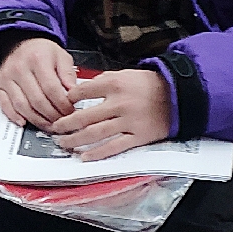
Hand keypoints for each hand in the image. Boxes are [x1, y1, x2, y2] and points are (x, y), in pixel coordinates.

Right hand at [0, 37, 76, 129]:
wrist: (18, 43)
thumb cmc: (40, 51)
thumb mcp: (61, 56)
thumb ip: (68, 74)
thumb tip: (73, 93)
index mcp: (38, 59)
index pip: (51, 88)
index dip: (62, 104)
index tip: (70, 111)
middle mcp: (20, 68)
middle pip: (37, 100)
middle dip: (52, 115)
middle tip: (61, 121)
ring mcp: (7, 77)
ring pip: (22, 106)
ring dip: (37, 120)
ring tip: (48, 125)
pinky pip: (5, 105)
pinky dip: (14, 117)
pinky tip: (24, 122)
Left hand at [50, 68, 171, 160]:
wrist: (178, 96)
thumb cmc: (150, 84)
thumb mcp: (126, 74)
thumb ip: (104, 82)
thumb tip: (83, 89)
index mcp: (115, 84)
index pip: (83, 91)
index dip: (68, 99)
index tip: (61, 104)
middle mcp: (119, 104)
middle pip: (84, 117)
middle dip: (65, 124)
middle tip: (54, 129)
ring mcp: (128, 122)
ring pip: (94, 134)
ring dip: (75, 140)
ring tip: (63, 143)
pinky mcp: (137, 137)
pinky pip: (113, 147)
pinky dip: (97, 154)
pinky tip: (84, 157)